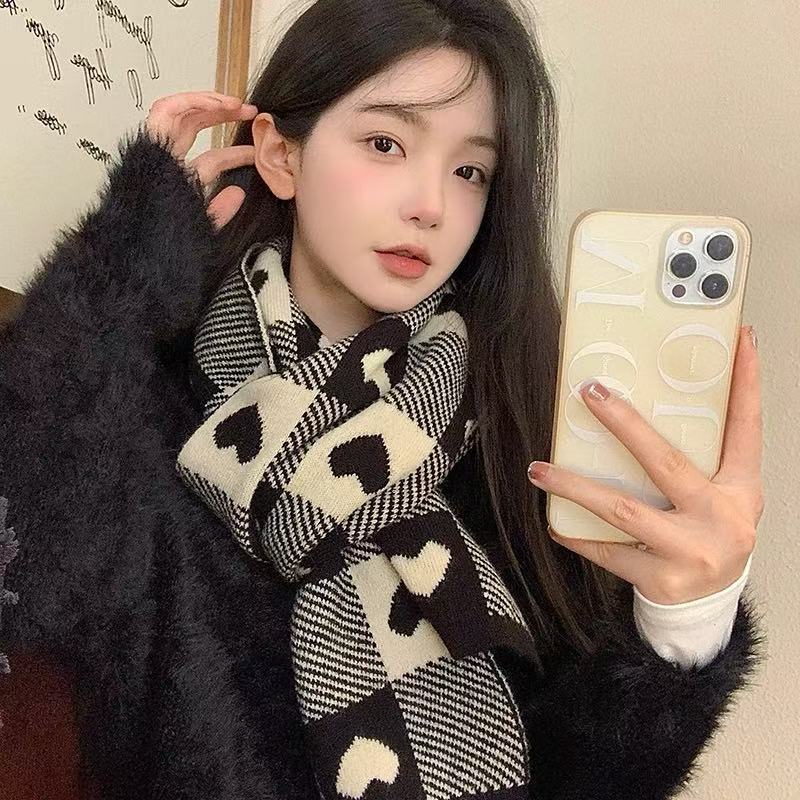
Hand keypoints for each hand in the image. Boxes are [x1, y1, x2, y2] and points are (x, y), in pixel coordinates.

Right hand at [145, 90, 258, 229]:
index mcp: (181, 180)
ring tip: (237, 104)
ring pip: (181, 113)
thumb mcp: (204, 226)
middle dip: (222, 115)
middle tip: (251, 112)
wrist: (144, 249)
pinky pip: (165, 111)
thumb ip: (220, 210)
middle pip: (195, 128)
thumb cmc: (170, 243)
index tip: (257, 150)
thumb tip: (239, 193)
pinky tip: (217, 103)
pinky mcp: (148, 145)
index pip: (212, 159)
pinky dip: (191, 102)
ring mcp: (157, 153)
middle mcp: (168, 162)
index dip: (236, 153)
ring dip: (210, 103)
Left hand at [528, 325, 763, 604]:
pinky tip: (554, 520)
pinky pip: (607, 551)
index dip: (746, 383)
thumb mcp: (718, 498)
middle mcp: (721, 519)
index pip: (747, 428)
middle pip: (666, 461)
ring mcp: (691, 551)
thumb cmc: (708, 538)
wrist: (708, 606)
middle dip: (625, 424)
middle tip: (591, 392)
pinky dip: (577, 534)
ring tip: (540, 469)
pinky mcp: (661, 579)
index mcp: (740, 491)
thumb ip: (697, 460)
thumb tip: (648, 406)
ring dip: (575, 486)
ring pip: (623, 510)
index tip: (740, 339)